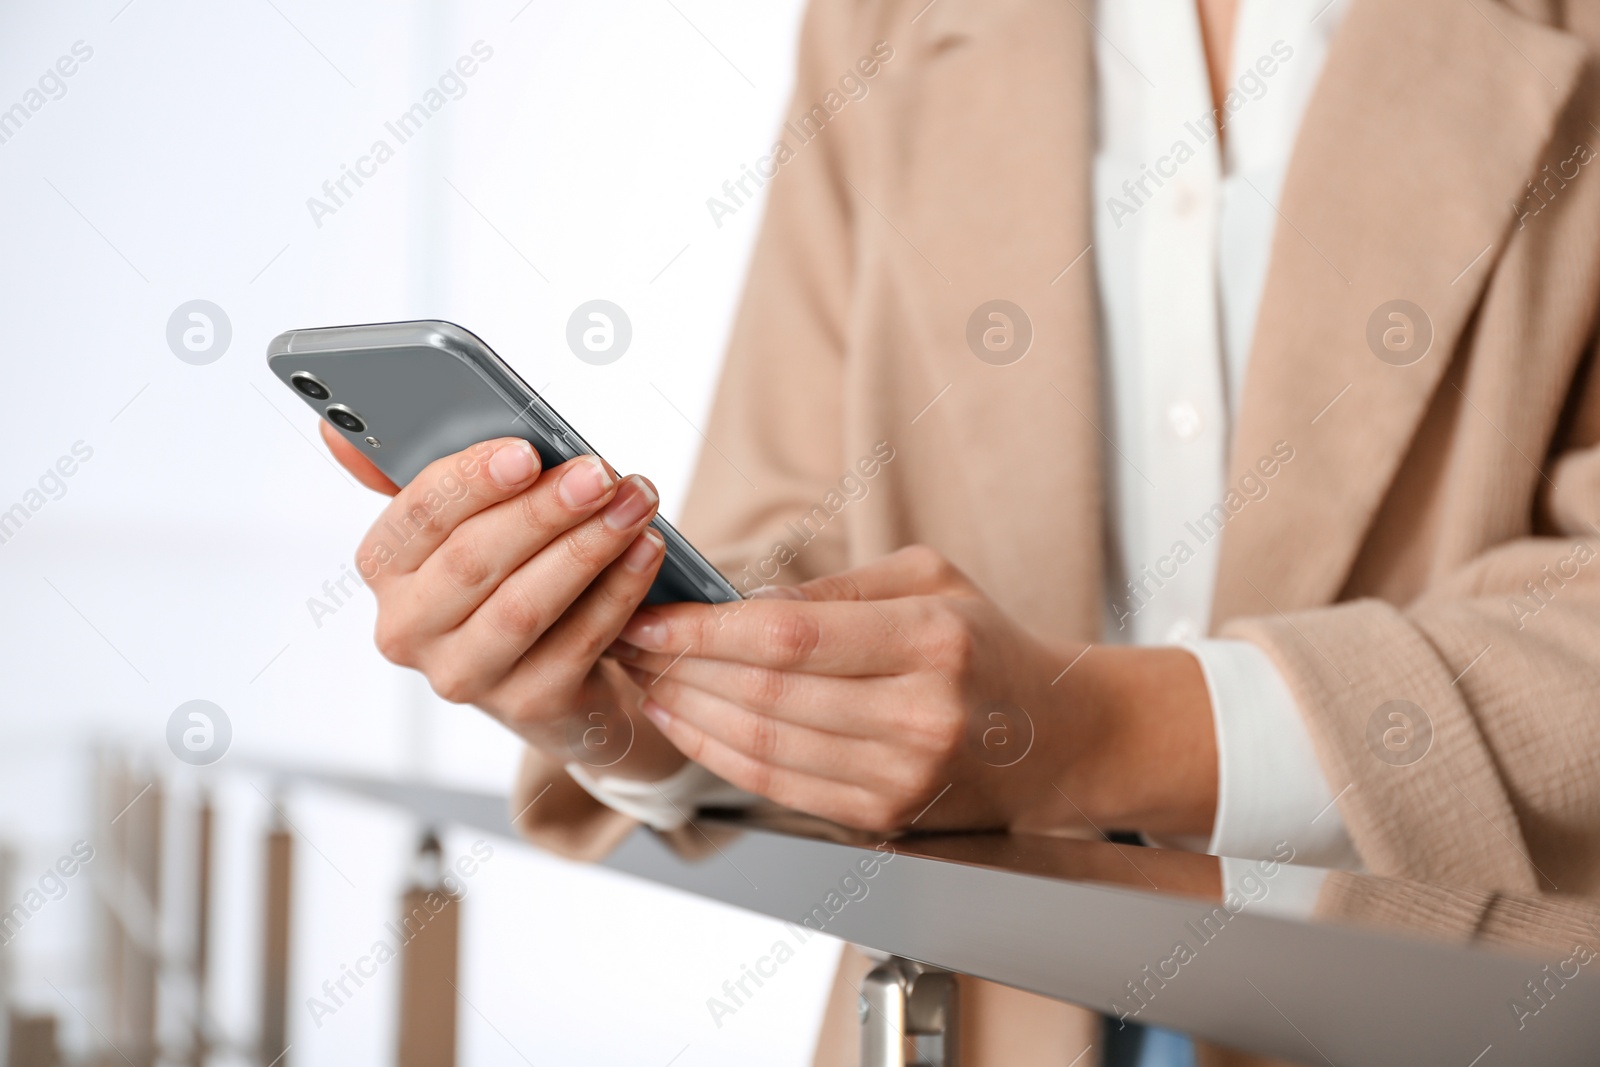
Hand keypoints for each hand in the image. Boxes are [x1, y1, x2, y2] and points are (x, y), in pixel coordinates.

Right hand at [324, 423, 686, 778]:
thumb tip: (336, 428)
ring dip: (587, 548)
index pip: (417, 516)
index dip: (472, 481)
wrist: (563, 682)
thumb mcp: (466, 527)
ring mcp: (464, 676)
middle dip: (545, 510)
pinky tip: (645, 553)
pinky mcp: (527, 705)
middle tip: (601, 473)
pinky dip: (617, 593)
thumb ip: (424, 476)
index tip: (528, 451)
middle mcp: (408, 629)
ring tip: (635, 505)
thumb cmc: (510, 578)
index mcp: (384, 569)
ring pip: (524, 605)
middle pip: (474, 559)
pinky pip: (576, 642)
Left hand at [611, 545, 1216, 834]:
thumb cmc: (986, 646)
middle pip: (766, 693)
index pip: (790, 637)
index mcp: (932, 639)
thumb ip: (835, 591)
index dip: (705, 631)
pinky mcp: (884, 816)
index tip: (649, 615)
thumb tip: (739, 603)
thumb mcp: (929, 581)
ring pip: (764, 746)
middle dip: (680, 668)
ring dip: (688, 714)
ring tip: (646, 680)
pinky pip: (780, 787)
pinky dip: (721, 755)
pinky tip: (687, 725)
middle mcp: (920, 713)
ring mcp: (903, 775)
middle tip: (627, 641)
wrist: (1057, 739)